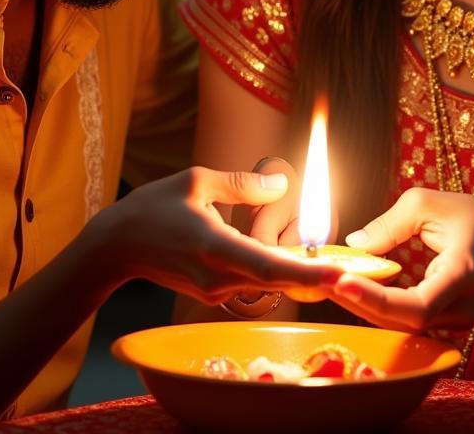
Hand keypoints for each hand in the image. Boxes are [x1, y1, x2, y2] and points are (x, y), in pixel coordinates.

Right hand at [86, 166, 342, 303]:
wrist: (115, 247)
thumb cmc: (153, 207)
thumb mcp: (196, 181)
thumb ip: (242, 185)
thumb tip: (282, 185)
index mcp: (216, 247)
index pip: (271, 266)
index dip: (309, 272)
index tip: (342, 274)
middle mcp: (219, 277)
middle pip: (280, 281)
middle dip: (318, 276)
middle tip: (358, 270)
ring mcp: (216, 290)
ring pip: (269, 283)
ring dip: (300, 274)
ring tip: (337, 264)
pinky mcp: (213, 292)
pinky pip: (254, 282)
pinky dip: (278, 272)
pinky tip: (297, 259)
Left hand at [325, 187, 473, 331]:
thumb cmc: (473, 218)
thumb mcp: (429, 204)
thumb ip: (390, 224)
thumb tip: (355, 245)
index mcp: (463, 275)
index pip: (416, 305)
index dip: (376, 300)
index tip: (341, 281)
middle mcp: (460, 309)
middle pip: (401, 321)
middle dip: (356, 301)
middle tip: (318, 277)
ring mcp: (455, 322)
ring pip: (400, 325)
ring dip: (361, 305)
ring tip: (325, 280)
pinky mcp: (445, 323)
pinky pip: (405, 320)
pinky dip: (375, 305)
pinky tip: (349, 287)